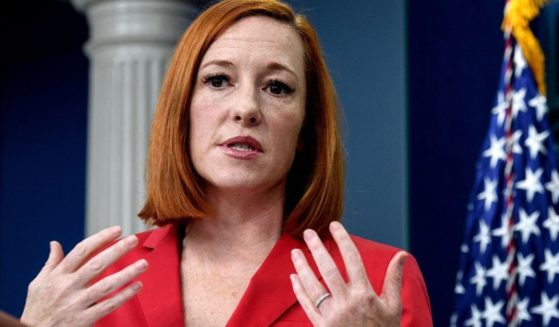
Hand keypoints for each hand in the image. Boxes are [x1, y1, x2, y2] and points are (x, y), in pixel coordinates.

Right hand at [20, 226, 147, 326]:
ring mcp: (76, 303)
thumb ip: (50, 263)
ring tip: (144, 263)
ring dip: (127, 273)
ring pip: (106, 285)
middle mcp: (68, 287)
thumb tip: (54, 243)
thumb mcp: (38, 284)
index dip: (100, 238)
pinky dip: (124, 296)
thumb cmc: (37, 308)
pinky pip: (108, 306)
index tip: (117, 230)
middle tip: (133, 239)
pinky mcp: (84, 320)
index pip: (82, 251)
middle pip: (96, 264)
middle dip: (116, 250)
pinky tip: (137, 286)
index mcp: (58, 275)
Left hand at [290, 221, 406, 326]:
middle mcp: (347, 303)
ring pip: (313, 286)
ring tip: (295, 252)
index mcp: (365, 295)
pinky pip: (307, 305)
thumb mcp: (393, 307)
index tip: (335, 225)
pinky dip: (299, 290)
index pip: (353, 260)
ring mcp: (332, 316)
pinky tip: (294, 277)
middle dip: (317, 248)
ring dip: (302, 267)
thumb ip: (394, 279)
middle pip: (329, 269)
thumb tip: (402, 254)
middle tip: (308, 232)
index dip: (343, 240)